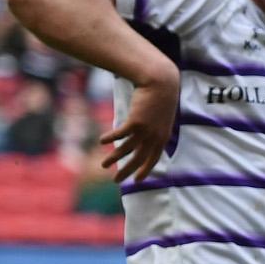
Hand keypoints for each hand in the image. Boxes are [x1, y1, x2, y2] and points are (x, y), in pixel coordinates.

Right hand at [101, 65, 178, 182]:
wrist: (161, 83)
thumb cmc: (161, 97)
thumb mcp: (161, 116)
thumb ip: (155, 128)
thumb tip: (145, 135)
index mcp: (163, 137)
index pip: (154, 159)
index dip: (145, 170)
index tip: (137, 180)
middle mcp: (155, 137)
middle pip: (139, 159)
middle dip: (127, 171)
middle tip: (116, 180)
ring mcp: (146, 131)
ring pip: (127, 149)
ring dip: (114, 158)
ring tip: (104, 165)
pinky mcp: (136, 122)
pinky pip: (120, 134)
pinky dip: (110, 138)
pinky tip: (102, 141)